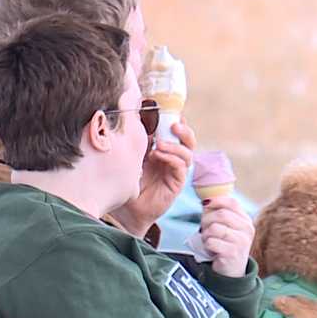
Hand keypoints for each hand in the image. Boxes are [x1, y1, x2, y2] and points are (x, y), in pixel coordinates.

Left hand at [109, 120, 195, 236]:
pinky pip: (180, 167)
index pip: (176, 130)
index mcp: (164, 147)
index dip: (177, 119)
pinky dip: (171, 158)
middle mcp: (173, 157)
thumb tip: (134, 113)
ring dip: (174, 145)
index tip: (170, 110)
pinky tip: (157, 155)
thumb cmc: (128, 178)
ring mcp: (176, 170)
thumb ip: (139, 138)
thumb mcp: (132, 153)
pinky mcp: (177, 183)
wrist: (128, 207)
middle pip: (188, 139)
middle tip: (173, 124)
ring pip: (187, 152)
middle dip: (183, 130)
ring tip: (159, 144)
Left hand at [200, 196, 253, 277]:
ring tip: (208, 240)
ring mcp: (241, 241)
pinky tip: (210, 249)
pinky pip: (211, 242)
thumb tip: (206, 201)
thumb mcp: (229, 228)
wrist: (233, 271)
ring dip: (205, 234)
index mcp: (246, 220)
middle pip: (221, 214)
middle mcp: (246, 229)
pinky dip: (206, 245)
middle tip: (204, 227)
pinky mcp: (232, 253)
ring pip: (214, 228)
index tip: (205, 204)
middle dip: (206, 219)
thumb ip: (221, 214)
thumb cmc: (226, 245)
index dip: (216, 201)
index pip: (232, 202)